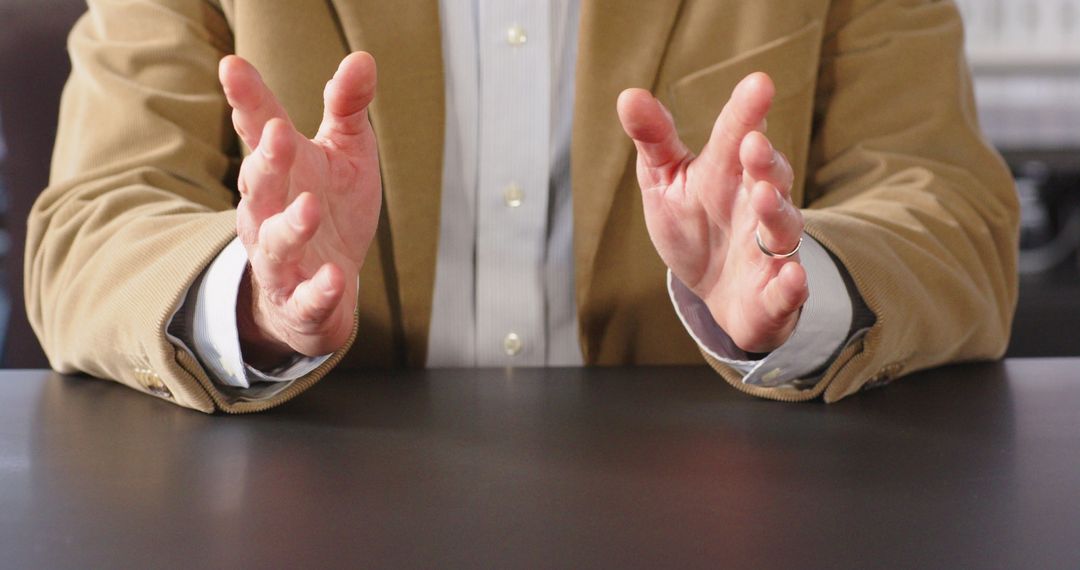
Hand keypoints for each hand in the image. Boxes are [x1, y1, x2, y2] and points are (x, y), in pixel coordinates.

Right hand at [219, 52, 381, 366]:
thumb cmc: (330, 211)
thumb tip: (362, 58)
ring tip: (309, 208)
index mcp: (280, 170)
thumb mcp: (345, 154)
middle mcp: (267, 213)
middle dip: (267, 161)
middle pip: (258, 185)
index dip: (246, 99)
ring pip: (274, 244)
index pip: (258, 129)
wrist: (324, 291)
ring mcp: (281, 260)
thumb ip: (347, 108)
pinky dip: (319, 290)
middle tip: (279, 134)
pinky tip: (336, 278)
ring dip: (290, 226)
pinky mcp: (300, 302)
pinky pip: (306, 298)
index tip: (233, 67)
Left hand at [617, 73, 807, 352]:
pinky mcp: (775, 292)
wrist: (717, 293)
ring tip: (763, 196)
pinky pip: (788, 288)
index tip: (757, 83)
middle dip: (764, 160)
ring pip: (782, 227)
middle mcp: (757, 203)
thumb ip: (654, 140)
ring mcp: (770, 248)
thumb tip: (629, 95)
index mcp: (729, 172)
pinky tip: (792, 277)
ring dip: (776, 211)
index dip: (746, 112)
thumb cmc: (694, 226)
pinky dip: (792, 284)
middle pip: (769, 176)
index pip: (738, 136)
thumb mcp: (666, 182)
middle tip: (752, 143)